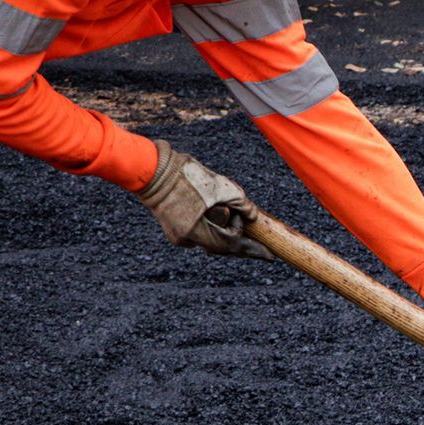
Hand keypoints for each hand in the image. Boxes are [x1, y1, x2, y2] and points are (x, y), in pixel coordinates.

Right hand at [135, 141, 269, 259]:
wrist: (152, 169)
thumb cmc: (186, 175)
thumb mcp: (221, 187)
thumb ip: (242, 203)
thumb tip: (254, 217)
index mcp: (196, 232)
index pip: (231, 245)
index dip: (253, 249)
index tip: (271, 256)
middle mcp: (186, 240)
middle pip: (222, 247)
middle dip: (242, 244)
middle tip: (263, 250)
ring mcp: (178, 237)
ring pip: (211, 240)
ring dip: (227, 234)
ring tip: (243, 228)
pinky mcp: (174, 230)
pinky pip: (200, 234)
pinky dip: (213, 229)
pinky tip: (225, 224)